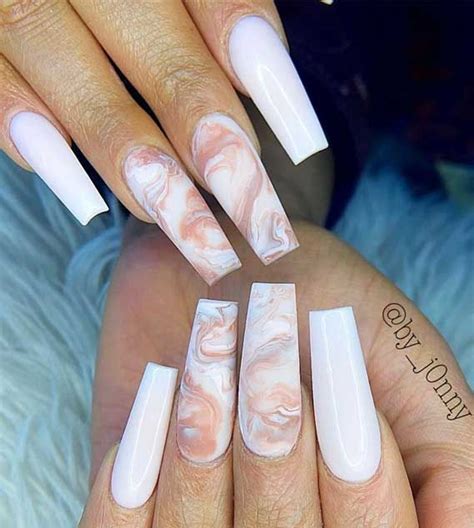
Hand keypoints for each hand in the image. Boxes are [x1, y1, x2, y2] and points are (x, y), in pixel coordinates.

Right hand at [0, 0, 326, 282]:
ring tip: (184, 225)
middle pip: (147, 33)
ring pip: (63, 60)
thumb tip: (326, 3)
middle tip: (252, 208)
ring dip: (126, 151)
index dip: (260, 65)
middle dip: (202, 124)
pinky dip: (33, 140)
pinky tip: (86, 201)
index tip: (302, 144)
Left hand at [68, 216, 472, 527]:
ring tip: (209, 389)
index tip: (345, 410)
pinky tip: (151, 425)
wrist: (228, 279)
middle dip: (275, 500)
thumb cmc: (328, 328)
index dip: (365, 523)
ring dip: (196, 498)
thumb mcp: (413, 390)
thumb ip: (456, 494)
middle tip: (273, 387)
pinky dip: (122, 510)